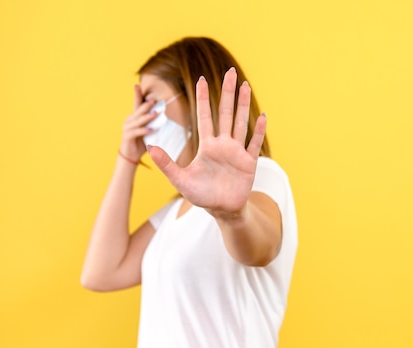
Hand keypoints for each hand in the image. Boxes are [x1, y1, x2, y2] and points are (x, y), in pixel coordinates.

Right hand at [120, 84, 156, 160]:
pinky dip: (144, 130)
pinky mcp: (127, 136)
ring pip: (138, 121)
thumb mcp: (148, 131)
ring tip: (155, 114)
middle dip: (146, 105)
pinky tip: (151, 129)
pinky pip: (136, 132)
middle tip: (153, 100)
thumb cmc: (141, 142)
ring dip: (147, 117)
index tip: (137, 85)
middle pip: (138, 110)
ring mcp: (127, 128)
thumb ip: (153, 123)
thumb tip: (166, 117)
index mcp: (134, 117)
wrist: (130, 156)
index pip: (136, 103)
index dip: (137, 94)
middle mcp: (129, 120)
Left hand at [147, 68, 266, 215]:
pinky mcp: (248, 162)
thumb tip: (150, 147)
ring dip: (243, 104)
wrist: (221, 210)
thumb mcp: (180, 180)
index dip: (203, 99)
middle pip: (225, 113)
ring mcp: (237, 152)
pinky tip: (262, 116)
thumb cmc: (201, 195)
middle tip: (231, 71)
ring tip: (246, 85)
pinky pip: (254, 143)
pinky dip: (258, 130)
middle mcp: (223, 144)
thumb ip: (167, 164)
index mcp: (207, 146)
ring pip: (240, 122)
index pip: (204, 116)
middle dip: (228, 92)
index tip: (202, 79)